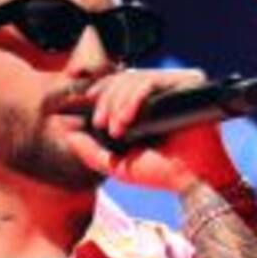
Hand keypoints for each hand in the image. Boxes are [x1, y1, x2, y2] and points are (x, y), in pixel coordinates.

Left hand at [62, 67, 240, 193]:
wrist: (188, 179)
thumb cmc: (158, 173)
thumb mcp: (115, 164)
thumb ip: (90, 152)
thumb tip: (68, 134)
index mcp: (143, 106)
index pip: (116, 84)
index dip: (99, 90)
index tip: (84, 102)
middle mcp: (158, 93)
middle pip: (121, 79)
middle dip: (105, 101)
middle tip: (102, 125)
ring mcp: (172, 87)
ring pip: (133, 78)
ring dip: (117, 103)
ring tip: (116, 130)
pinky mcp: (186, 84)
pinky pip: (151, 80)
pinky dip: (133, 98)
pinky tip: (127, 120)